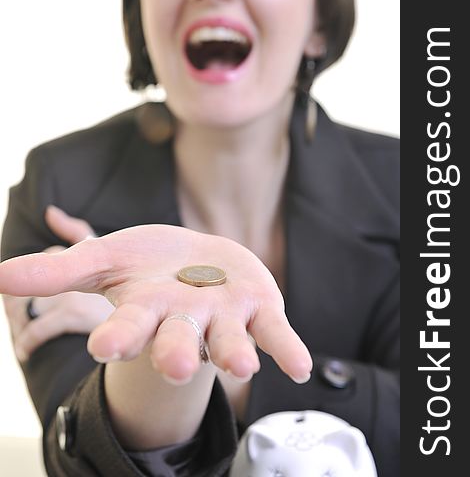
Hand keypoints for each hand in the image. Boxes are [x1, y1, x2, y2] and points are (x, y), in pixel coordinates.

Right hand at [0, 225, 312, 383]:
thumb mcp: (105, 258)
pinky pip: (275, 334)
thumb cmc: (150, 263)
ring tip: (241, 365)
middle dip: (175, 353)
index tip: (105, 345)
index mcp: (145, 310)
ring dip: (233, 353)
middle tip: (173, 363)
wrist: (201, 259)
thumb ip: (59, 271)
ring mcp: (223, 318)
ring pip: (227, 341)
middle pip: (177, 342)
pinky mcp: (259, 310)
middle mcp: (184, 322)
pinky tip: (300, 368)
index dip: (117, 336)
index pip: (127, 327)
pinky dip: (287, 349)